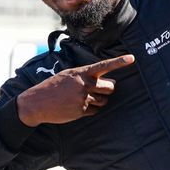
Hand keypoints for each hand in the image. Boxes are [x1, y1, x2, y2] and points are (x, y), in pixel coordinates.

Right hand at [16, 54, 135, 126]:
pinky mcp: (81, 111)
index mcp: (81, 73)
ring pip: (104, 100)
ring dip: (100, 100)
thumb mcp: (68, 75)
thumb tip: (107, 81)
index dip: (119, 62)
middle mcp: (85, 84)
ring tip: (86, 98)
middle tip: (100, 89)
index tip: (132, 58)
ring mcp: (83, 98)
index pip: (104, 65)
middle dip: (108, 89)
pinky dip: (91, 109)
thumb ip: (86, 75)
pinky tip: (79, 107)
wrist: (37, 103)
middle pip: (110, 87)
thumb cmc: (53, 86)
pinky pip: (95, 111)